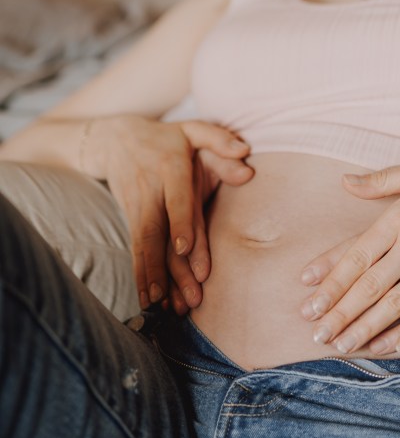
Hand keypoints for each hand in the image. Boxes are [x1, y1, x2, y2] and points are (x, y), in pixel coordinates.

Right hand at [86, 116, 252, 310]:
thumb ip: (219, 140)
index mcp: (171, 168)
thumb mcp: (194, 130)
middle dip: (170, 266)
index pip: (176, 199)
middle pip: (159, 231)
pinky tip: (148, 301)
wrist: (115, 138)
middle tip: (188, 297)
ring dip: (154, 278)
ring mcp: (137, 207)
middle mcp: (151, 190)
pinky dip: (141, 276)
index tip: (184, 248)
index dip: (179, 222)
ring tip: (164, 307)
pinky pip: (136, 250)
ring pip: (144, 246)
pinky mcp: (130, 219)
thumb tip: (245, 155)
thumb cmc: (168, 137)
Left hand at [299, 158, 399, 353]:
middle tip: (316, 332)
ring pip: (394, 304)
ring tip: (342, 345)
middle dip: (339, 312)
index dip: (330, 279)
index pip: (356, 254)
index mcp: (399, 216)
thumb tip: (345, 181)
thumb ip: (381, 181)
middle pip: (369, 285)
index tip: (309, 297)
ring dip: (365, 327)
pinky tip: (392, 346)